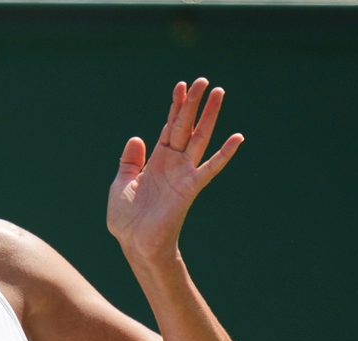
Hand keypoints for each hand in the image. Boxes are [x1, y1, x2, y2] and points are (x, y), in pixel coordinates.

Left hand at [107, 78, 243, 262]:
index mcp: (156, 160)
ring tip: (219, 93)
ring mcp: (183, 174)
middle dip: (193, 103)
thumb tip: (137, 138)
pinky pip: (210, 168)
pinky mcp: (190, 188)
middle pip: (186, 126)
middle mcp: (172, 163)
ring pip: (200, 138)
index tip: (181, 86)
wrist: (134, 243)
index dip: (175, 107)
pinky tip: (237, 138)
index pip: (169, 127)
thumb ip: (130, 161)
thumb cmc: (126, 218)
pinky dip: (224, 154)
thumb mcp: (121, 184)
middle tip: (203, 81)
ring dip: (209, 116)